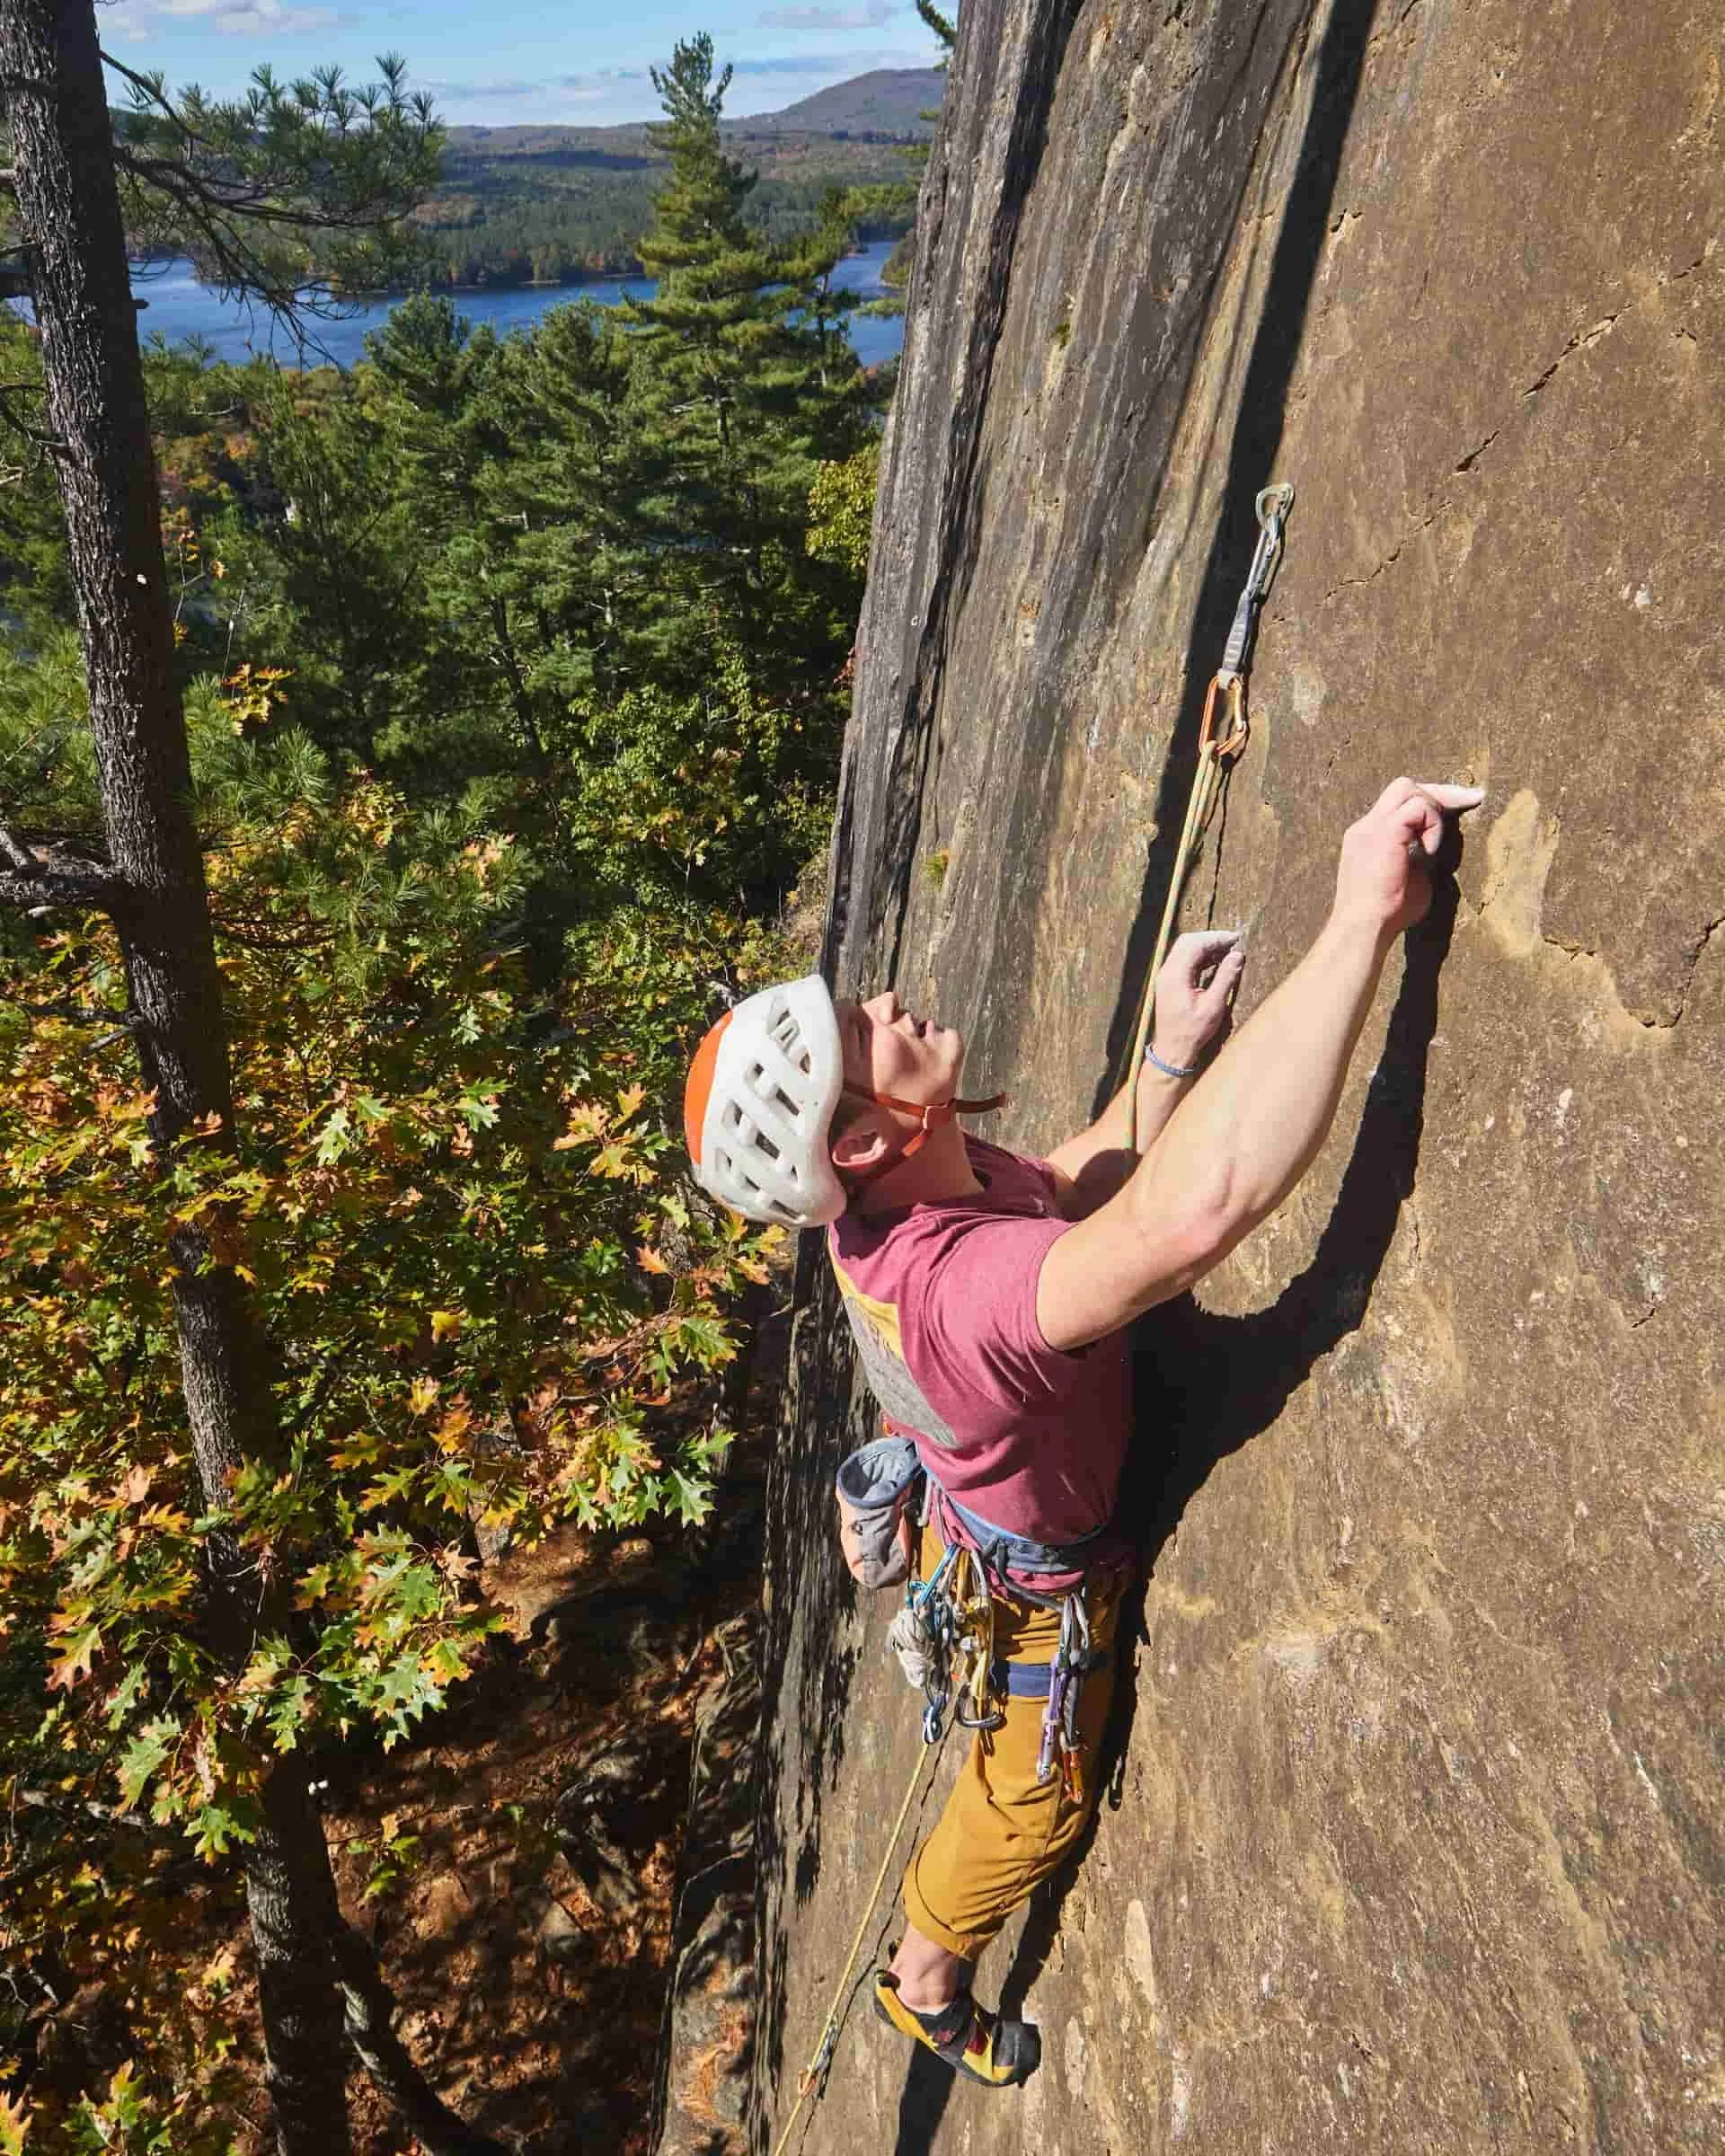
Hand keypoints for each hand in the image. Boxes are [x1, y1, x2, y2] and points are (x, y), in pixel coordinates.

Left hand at [1152, 929, 1245, 1070]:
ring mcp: (1166, 976)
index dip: (1216, 938)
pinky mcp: (1169, 982)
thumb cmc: (1192, 1031)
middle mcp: (1167, 972)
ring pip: (1185, 949)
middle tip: (1233, 941)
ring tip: (1228, 950)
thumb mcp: (1214, 1005)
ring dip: (1206, 946)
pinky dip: (1200, 957)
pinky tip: (1216, 961)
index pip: (1195, 944)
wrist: (1173, 1050)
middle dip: (1211, 938)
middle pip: (1187, 942)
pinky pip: (1184, 960)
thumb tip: (1237, 955)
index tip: (1236, 938)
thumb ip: (1225, 977)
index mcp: (1175, 975)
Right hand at [1333, 777, 1484, 941]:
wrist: (1364, 927)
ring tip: (1432, 848)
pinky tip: (1428, 852)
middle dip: (1438, 792)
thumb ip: (1418, 858)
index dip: (1429, 803)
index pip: (1398, 803)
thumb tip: (1433, 851)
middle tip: (1470, 801)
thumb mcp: (1409, 877)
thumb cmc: (1387, 914)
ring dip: (1432, 812)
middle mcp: (1366, 826)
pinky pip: (1418, 808)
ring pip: (1408, 788)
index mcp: (1368, 837)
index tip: (1461, 805)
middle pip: (1403, 786)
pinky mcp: (1385, 831)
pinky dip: (1431, 825)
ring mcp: (1371, 826)